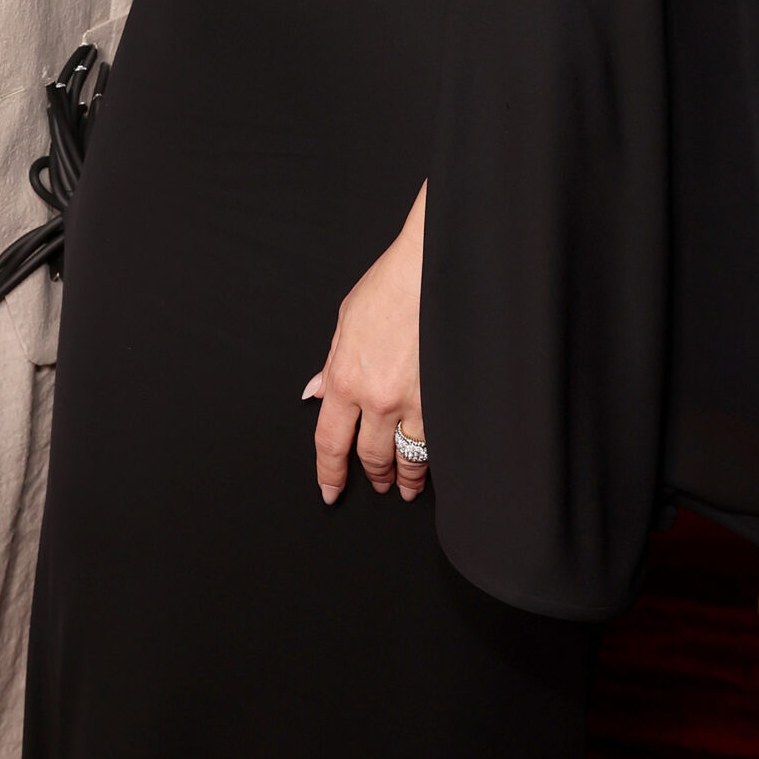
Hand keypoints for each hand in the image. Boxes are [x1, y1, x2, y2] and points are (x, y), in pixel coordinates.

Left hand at [302, 181, 426, 503]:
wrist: (430, 270)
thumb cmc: (390, 288)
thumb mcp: (346, 322)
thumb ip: (331, 365)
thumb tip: (316, 393)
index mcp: (345, 377)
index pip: (329, 440)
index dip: (329, 472)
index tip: (330, 488)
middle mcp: (376, 397)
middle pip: (369, 456)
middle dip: (372, 475)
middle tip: (377, 483)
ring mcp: (413, 402)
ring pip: (406, 458)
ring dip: (405, 476)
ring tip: (405, 486)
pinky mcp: (443, 400)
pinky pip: (436, 444)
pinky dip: (433, 458)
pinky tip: (433, 463)